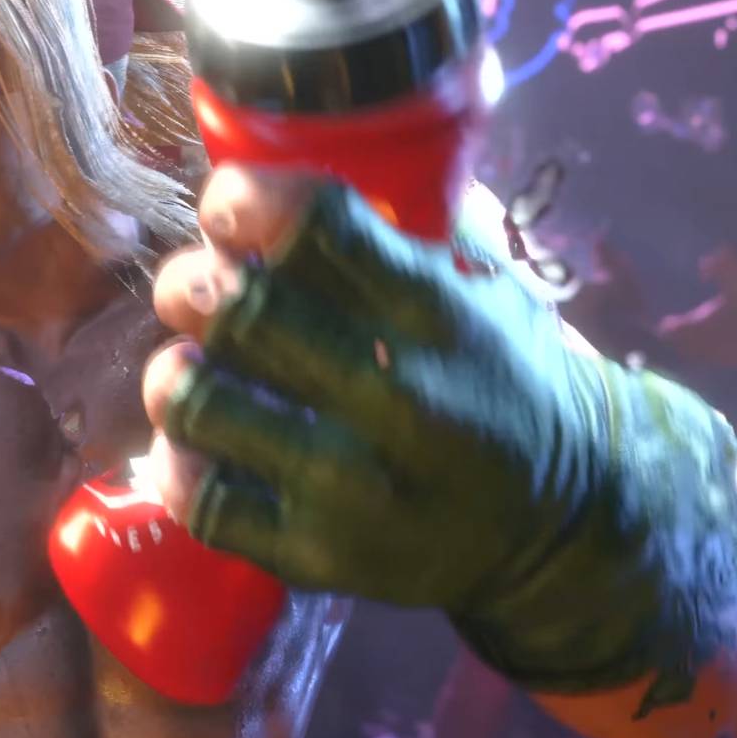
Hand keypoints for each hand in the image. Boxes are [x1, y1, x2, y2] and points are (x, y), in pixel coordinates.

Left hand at [142, 166, 736, 700]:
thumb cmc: (498, 381)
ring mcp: (351, 484)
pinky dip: (175, 462)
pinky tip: (192, 444)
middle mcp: (394, 395)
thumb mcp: (479, 290)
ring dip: (174, 373)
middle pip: (239, 310)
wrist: (562, 523)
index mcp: (434, 311)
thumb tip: (273, 182)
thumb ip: (388, 238)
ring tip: (189, 366)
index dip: (245, 200)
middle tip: (193, 288)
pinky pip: (200, 499)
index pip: (317, 226)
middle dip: (192, 285)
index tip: (225, 207)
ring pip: (200, 404)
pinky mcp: (316, 555)